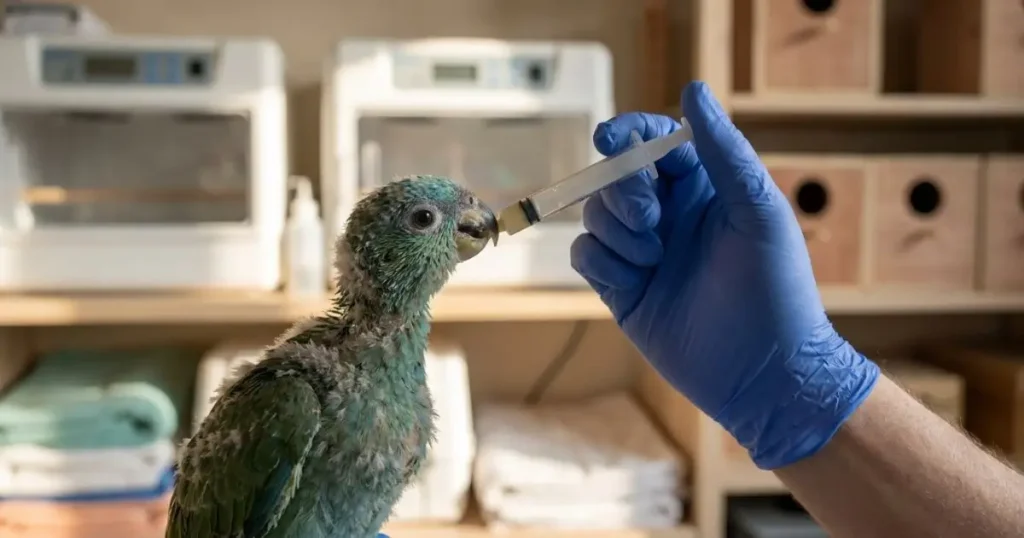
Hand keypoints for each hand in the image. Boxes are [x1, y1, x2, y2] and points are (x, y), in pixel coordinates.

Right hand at [570, 81, 879, 469]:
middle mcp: (669, 216)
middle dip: (622, 190)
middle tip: (649, 219)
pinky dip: (602, 263)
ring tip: (653, 260)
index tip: (611, 140)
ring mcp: (642, 253)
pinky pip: (586, 256)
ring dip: (617, 232)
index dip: (628, 133)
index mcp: (703, 188)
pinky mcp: (621, 290)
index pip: (653, 142)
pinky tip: (635, 283)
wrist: (764, 373)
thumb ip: (724, 151)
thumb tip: (693, 90)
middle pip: (615, 176)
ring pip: (595, 215)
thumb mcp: (757, 211)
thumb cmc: (776, 288)